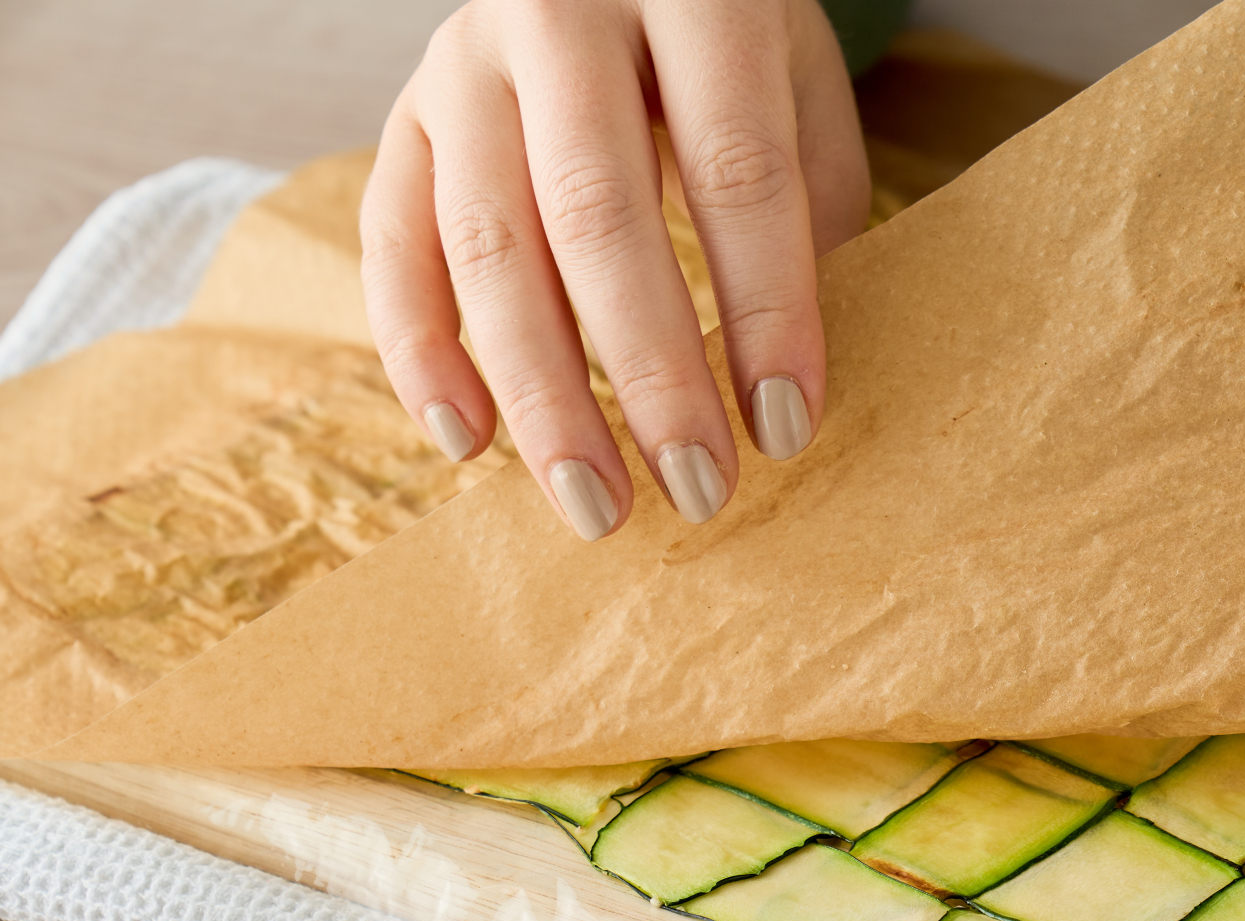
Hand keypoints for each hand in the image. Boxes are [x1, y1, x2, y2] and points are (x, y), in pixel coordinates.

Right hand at [362, 0, 869, 540]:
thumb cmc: (732, 45)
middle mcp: (560, 14)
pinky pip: (394, 243)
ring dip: (542, 392)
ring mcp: (464, 62)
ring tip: (597, 504)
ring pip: (487, 242)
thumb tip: (787, 381)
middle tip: (697, 491)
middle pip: (598, 215)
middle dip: (649, 372)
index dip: (766, 310)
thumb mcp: (798, 90)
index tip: (786, 427)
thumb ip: (806, 210)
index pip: (737, 169)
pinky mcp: (403, 113)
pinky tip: (470, 444)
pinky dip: (422, 352)